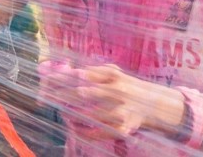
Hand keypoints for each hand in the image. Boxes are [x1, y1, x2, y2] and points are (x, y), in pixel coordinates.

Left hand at [40, 63, 177, 140]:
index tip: (48, 80)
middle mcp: (117, 91)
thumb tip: (69, 71)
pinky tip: (76, 129)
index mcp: (113, 75)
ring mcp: (121, 110)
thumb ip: (94, 72)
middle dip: (63, 95)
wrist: (155, 104)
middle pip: (85, 93)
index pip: (84, 75)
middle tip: (47, 96)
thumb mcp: (114, 74)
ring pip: (92, 115)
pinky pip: (101, 132)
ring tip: (62, 113)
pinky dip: (87, 132)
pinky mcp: (124, 127)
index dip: (65, 78)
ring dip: (74, 115)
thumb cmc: (127, 86)